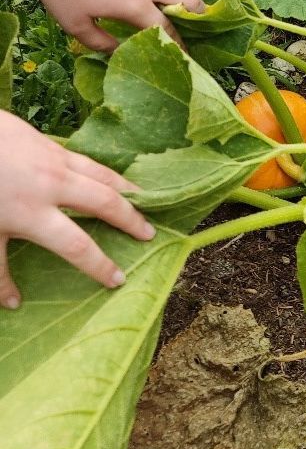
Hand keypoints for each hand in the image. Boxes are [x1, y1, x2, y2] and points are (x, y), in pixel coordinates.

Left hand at [0, 111, 156, 308]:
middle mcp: (53, 186)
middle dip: (129, 220)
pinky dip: (107, 172)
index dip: (100, 265)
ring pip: (102, 175)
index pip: (77, 246)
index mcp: (33, 214)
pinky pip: (88, 161)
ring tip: (145, 200)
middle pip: (103, 203)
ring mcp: (55, 161)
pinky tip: (112, 177)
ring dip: (126, 190)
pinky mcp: (51, 145)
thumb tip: (14, 304)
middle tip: (149, 233)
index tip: (118, 279)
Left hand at [25, 0, 204, 50]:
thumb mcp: (75, 24)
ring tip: (174, 12)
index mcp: (136, 5)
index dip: (178, 45)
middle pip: (187, 0)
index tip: (184, 56)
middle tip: (197, 29)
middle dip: (197, 16)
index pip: (167, 30)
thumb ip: (101, 43)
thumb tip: (118, 51)